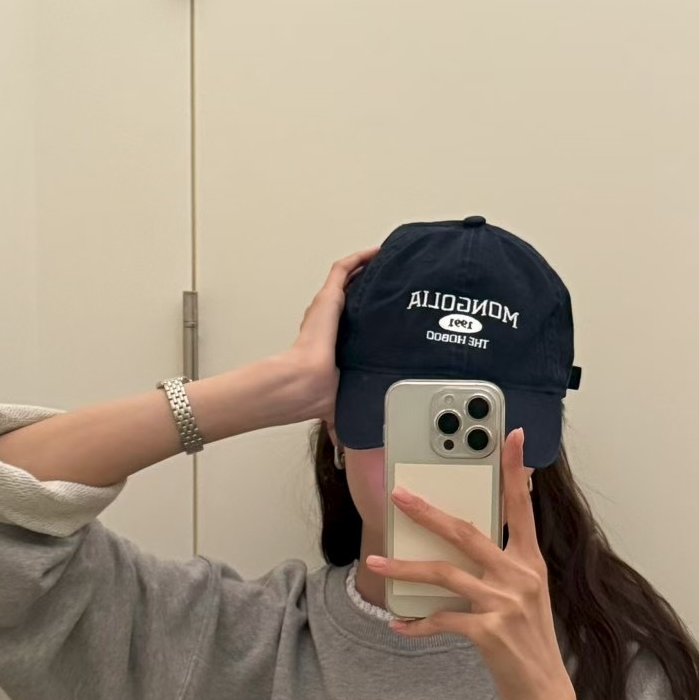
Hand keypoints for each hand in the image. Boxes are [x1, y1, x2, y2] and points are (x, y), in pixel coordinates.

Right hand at [279, 245, 380, 423]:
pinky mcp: (328, 298)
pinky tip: (379, 251)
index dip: (368, 312)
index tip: (385, 309)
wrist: (303, 384)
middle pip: (352, 294)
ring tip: (389, 259)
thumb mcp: (339, 403)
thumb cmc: (316, 394)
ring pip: (349, 278)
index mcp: (332, 343)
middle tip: (394, 278)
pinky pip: (345, 269)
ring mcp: (327, 308)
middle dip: (371, 284)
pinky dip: (361, 258)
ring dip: (367, 267)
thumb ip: (341, 420)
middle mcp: (329, 321)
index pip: (353, 320)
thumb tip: (345, 448)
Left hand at [364, 427, 576, 699]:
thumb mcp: (527, 597)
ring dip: (405, 569)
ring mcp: (505, 604)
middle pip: (466, 533)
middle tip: (400, 496)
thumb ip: (503, 567)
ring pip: (444, 574)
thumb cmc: (529, 642)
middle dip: (428, 513)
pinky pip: (442, 619)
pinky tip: (400, 625)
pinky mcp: (489, 632)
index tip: (511, 437)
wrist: (545, 690)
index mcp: (530, 563)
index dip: (516, 470)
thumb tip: (467, 545)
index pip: (521, 507)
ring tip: (377, 563)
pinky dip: (417, 623)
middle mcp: (520, 577)